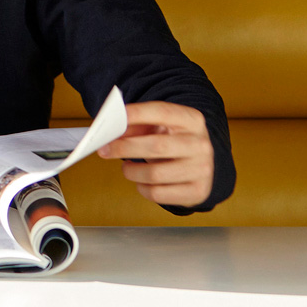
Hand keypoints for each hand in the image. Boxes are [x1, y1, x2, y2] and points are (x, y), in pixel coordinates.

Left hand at [97, 101, 213, 206]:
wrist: (201, 164)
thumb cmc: (173, 141)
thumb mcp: (159, 126)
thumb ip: (136, 126)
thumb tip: (110, 134)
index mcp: (192, 120)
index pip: (162, 112)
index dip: (136, 114)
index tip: (113, 120)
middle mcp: (200, 144)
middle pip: (156, 146)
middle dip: (124, 148)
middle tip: (104, 150)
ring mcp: (202, 169)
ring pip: (154, 174)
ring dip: (131, 171)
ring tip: (126, 168)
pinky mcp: (197, 192)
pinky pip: (158, 194)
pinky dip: (142, 188)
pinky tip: (141, 182)